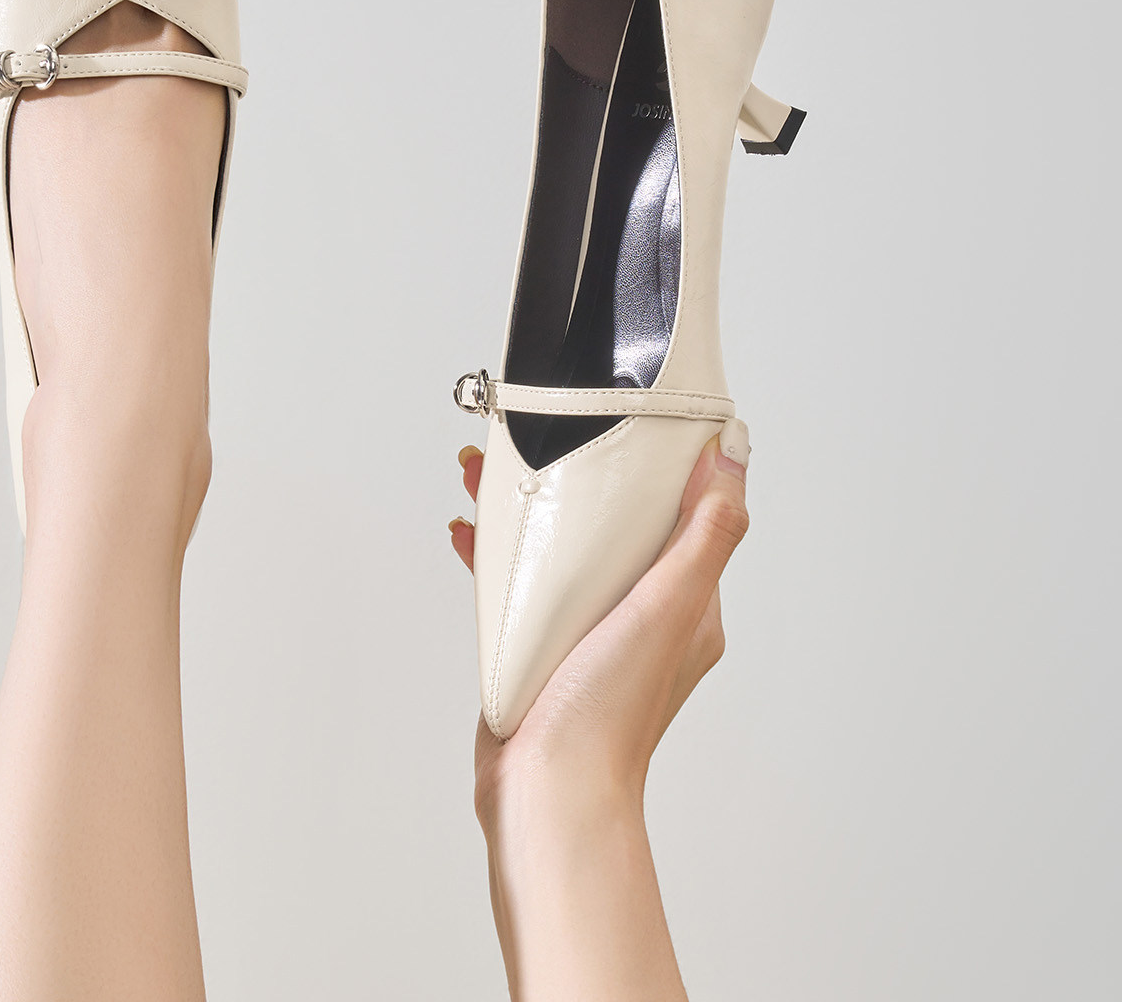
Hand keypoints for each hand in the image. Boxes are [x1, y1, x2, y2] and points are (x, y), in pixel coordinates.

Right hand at [449, 426, 751, 999]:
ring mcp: (592, 632)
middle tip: (537, 434)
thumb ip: (706, 530)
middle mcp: (644, 614)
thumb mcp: (671, 604)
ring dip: (529, 506)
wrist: (548, 789)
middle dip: (575, 473)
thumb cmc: (607, 711)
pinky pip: (525, 583)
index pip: (682, 510)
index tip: (627, 415)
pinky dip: (499, 554)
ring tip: (487, 470)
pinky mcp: (546, 647)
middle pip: (613, 521)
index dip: (655, 459)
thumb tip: (735, 453)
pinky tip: (469, 535)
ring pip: (563, 546)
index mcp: (687, 603)